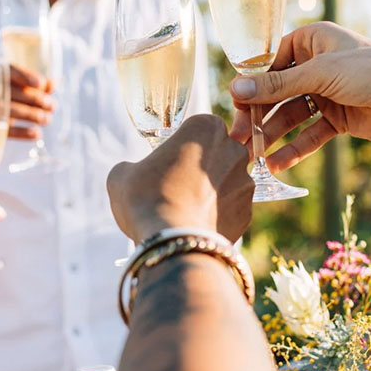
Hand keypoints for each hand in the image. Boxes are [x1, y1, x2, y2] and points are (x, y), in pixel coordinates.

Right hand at [8, 65, 55, 139]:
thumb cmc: (6, 96)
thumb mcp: (19, 87)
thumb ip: (36, 85)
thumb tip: (54, 83)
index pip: (8, 70)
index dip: (24, 76)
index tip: (40, 84)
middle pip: (11, 92)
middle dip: (35, 99)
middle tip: (52, 106)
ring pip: (9, 110)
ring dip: (31, 115)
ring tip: (47, 119)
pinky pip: (4, 130)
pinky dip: (22, 132)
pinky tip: (36, 133)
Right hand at [107, 114, 252, 242]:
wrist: (173, 242)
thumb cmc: (146, 199)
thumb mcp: (122, 174)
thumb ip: (133, 167)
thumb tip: (134, 175)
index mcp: (206, 128)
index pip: (197, 127)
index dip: (181, 144)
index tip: (168, 160)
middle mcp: (234, 150)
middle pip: (217, 153)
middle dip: (201, 166)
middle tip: (175, 184)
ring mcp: (245, 183)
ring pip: (227, 182)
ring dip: (211, 192)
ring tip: (184, 210)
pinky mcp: (248, 213)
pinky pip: (231, 210)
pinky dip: (217, 216)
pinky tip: (195, 225)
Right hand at [227, 22, 370, 171]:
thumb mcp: (320, 74)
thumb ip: (277, 85)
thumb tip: (235, 89)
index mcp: (312, 40)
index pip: (270, 62)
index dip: (252, 85)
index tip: (235, 106)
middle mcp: (317, 64)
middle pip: (277, 92)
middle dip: (258, 115)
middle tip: (239, 139)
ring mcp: (327, 92)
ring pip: (291, 115)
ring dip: (273, 135)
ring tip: (254, 157)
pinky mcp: (337, 118)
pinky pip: (310, 133)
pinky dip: (295, 147)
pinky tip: (278, 163)